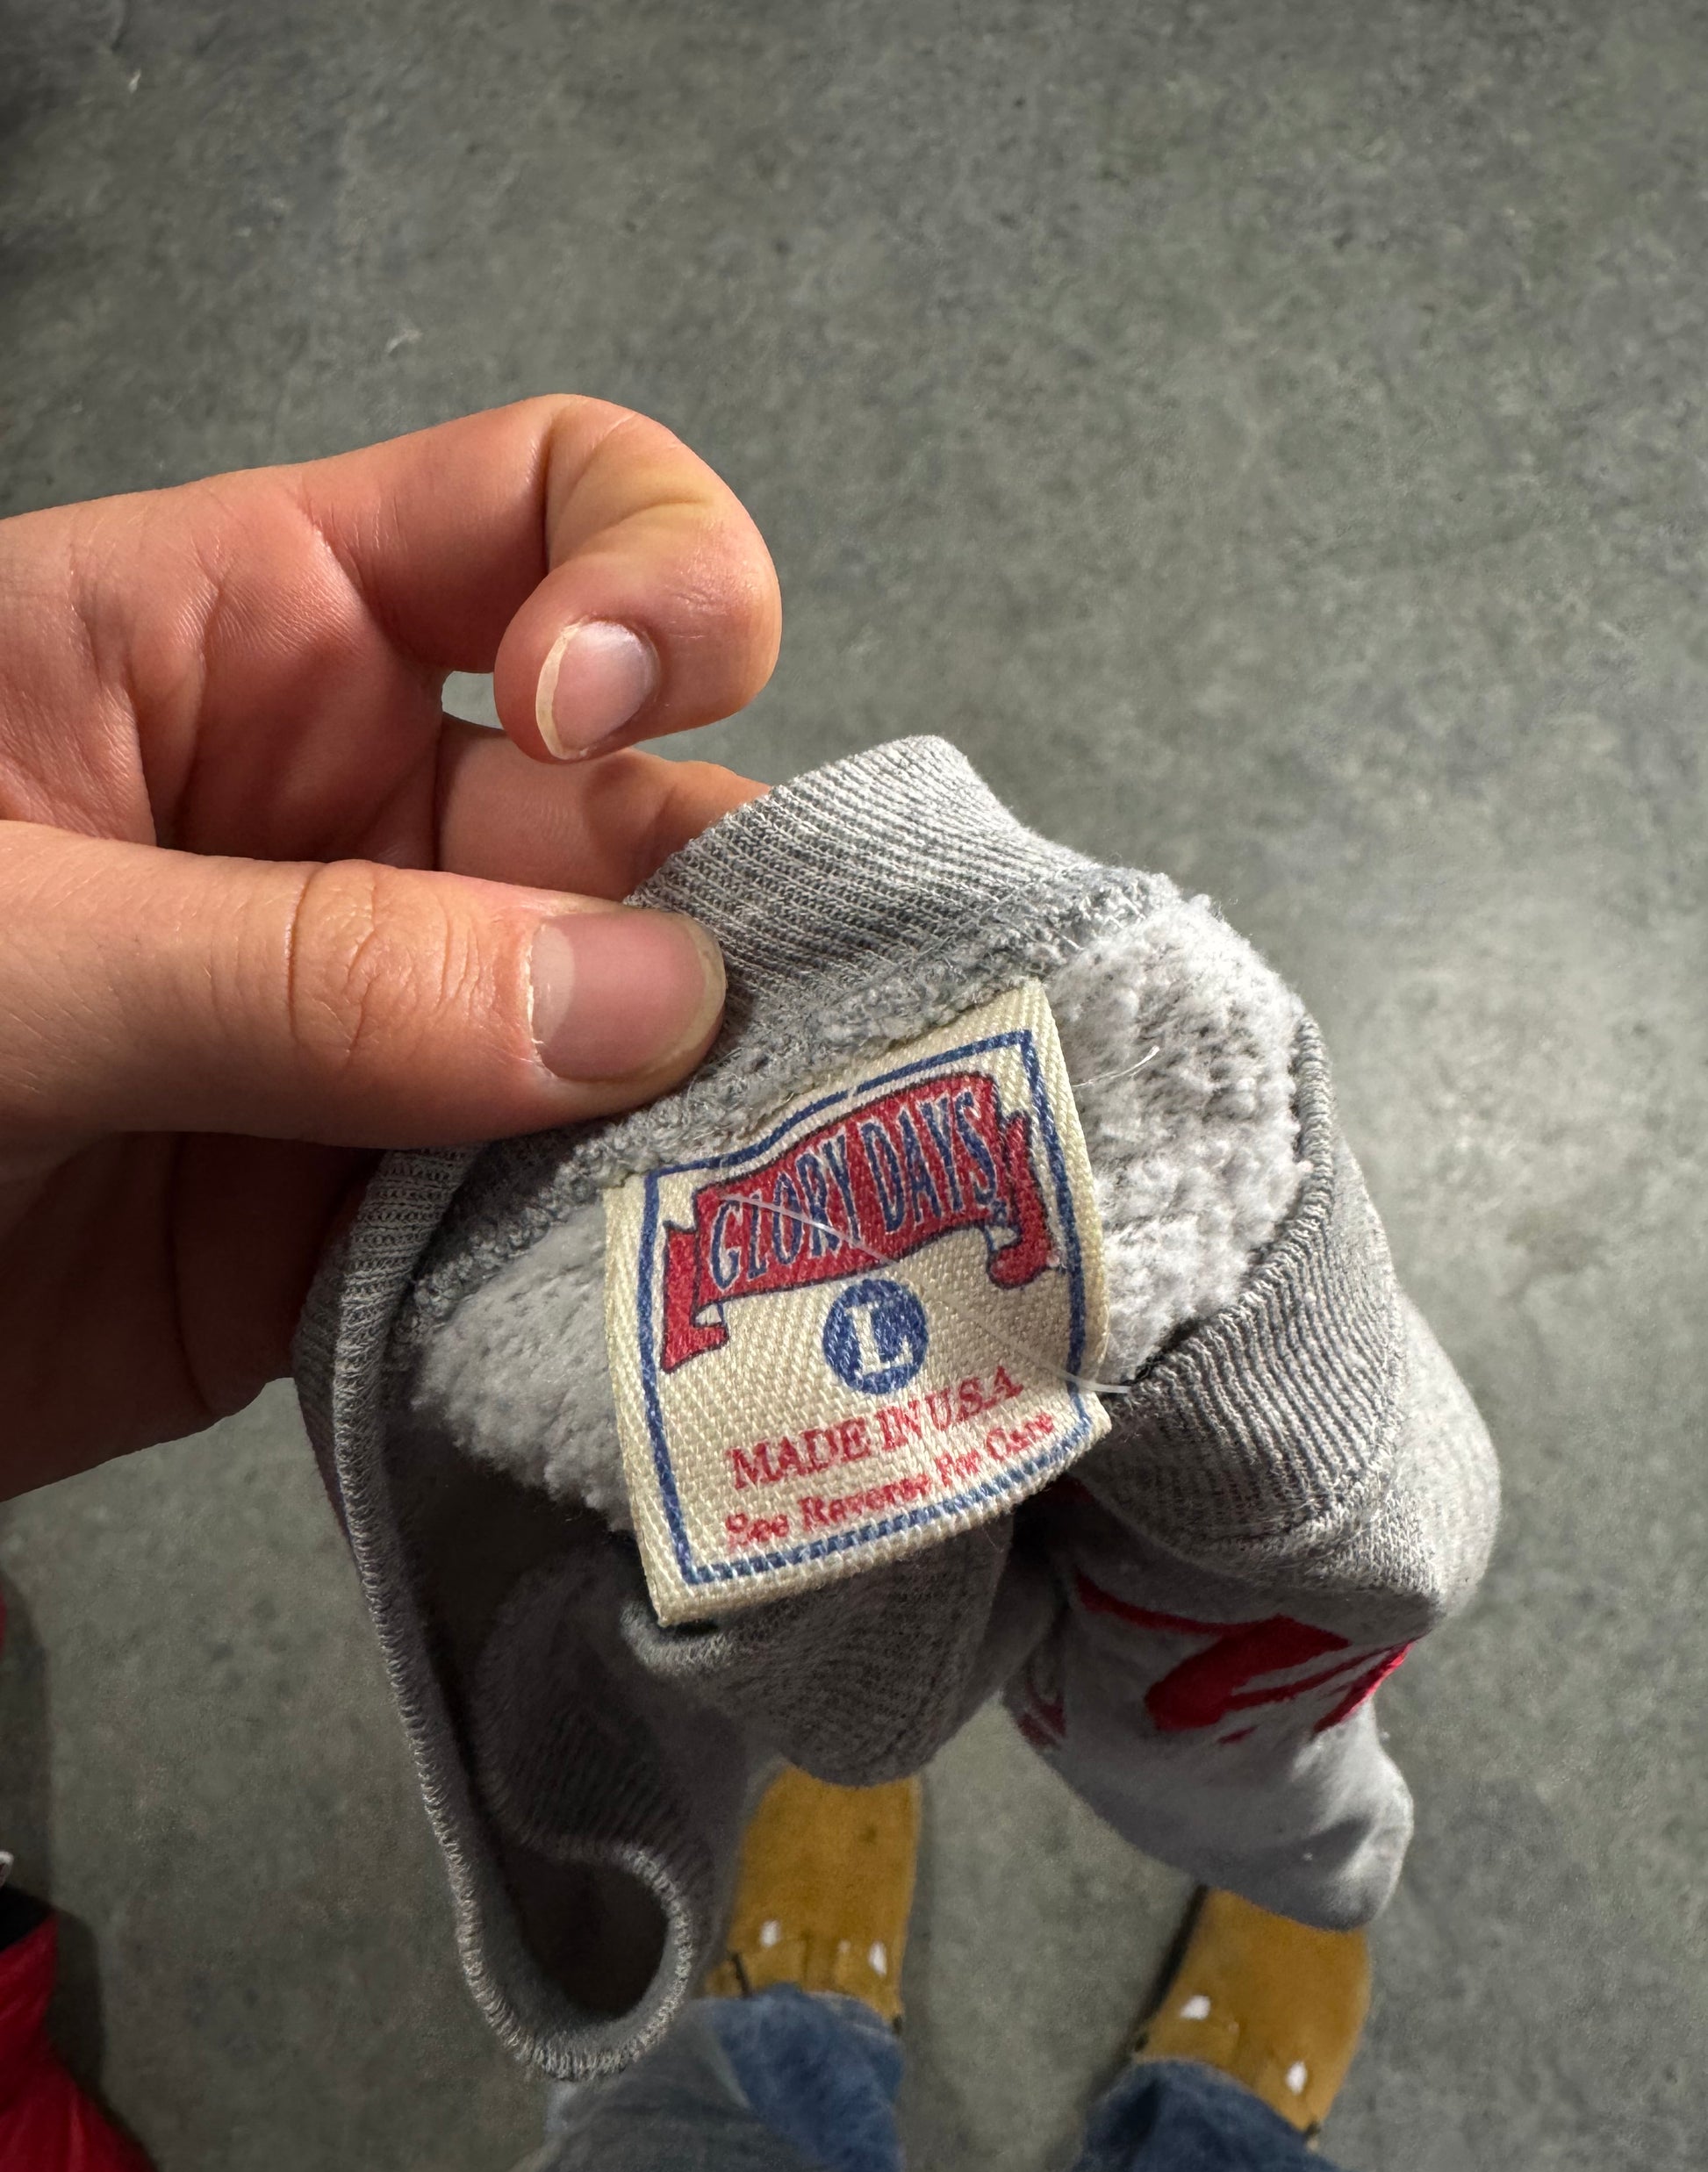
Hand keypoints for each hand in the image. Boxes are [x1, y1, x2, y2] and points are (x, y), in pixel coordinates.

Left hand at [0, 397, 780, 1496]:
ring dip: (711, 1109)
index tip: (595, 721)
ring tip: (783, 1207)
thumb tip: (650, 1002)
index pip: (543, 509)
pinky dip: (620, 1256)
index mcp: (251, 640)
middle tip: (775, 1052)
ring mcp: (381, 1032)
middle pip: (638, 807)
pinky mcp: (366, 1221)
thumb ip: (303, 973)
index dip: (646, 577)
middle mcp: (356, 824)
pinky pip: (551, 1214)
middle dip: (726, 908)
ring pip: (635, 1032)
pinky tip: (674, 1311)